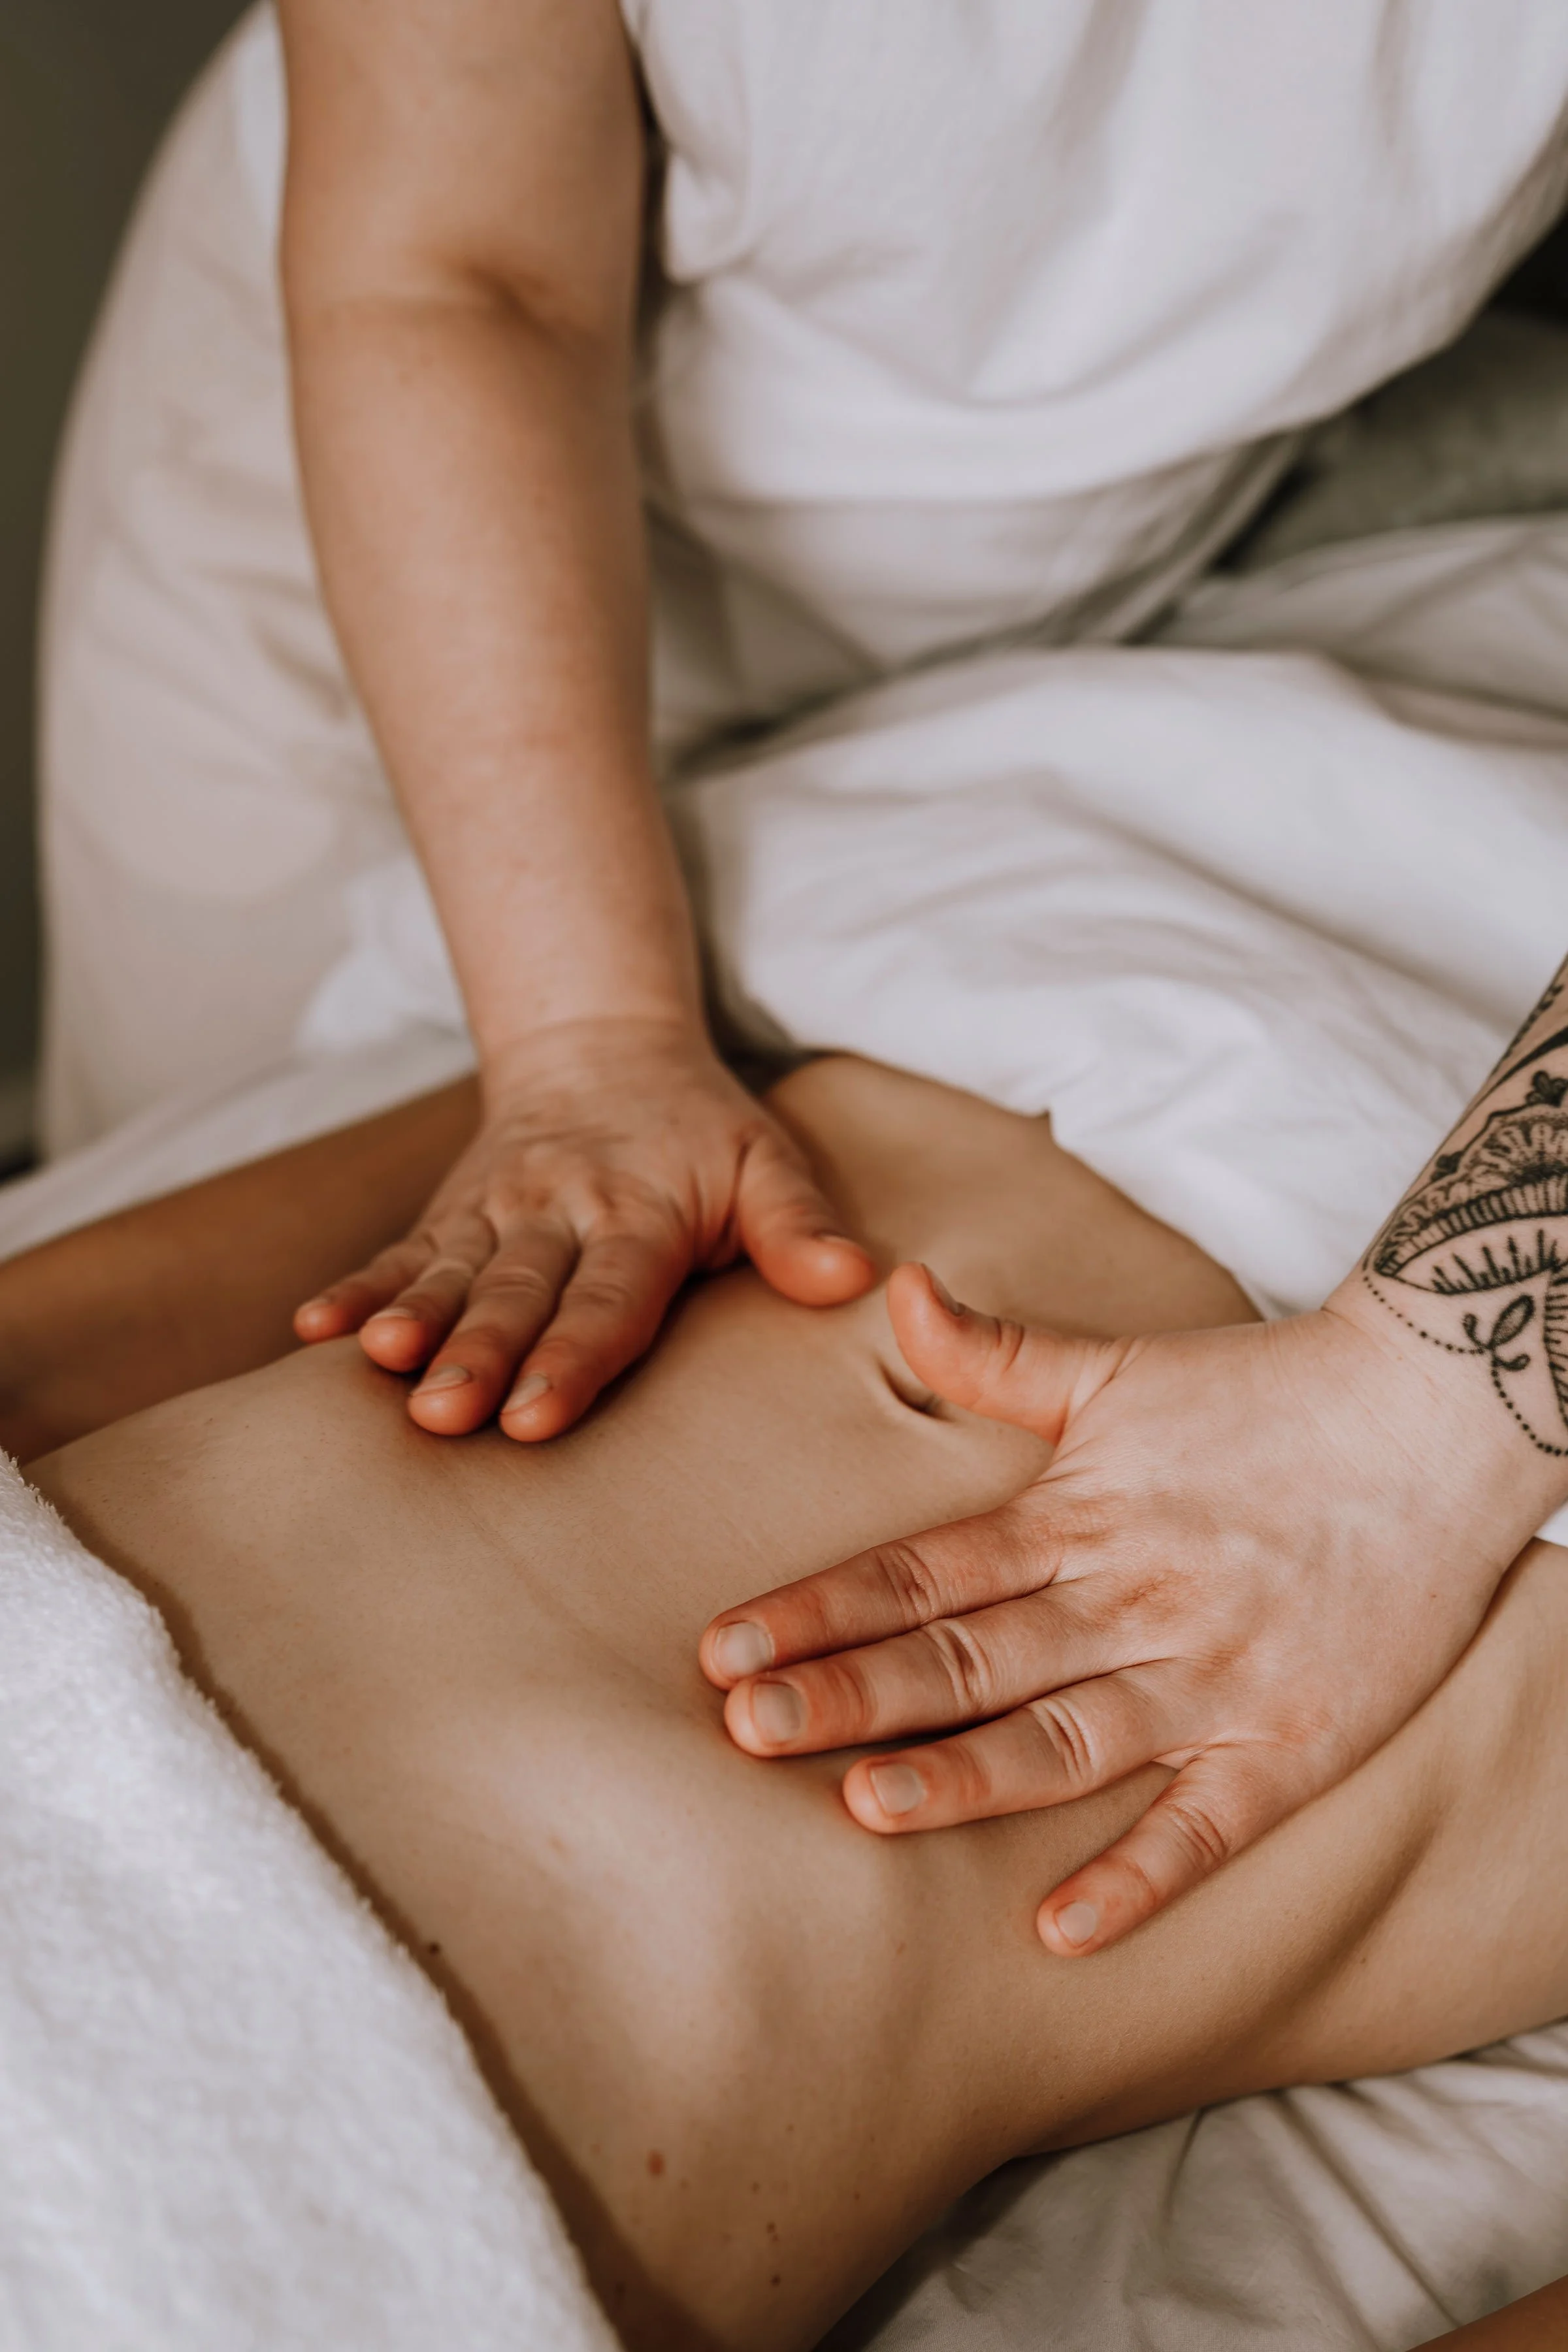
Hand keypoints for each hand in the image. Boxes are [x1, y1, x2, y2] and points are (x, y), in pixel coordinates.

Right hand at [294, 1020, 873, 1437]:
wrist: (601, 1046)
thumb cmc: (700, 1130)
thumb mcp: (767, 1159)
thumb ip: (798, 1224)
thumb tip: (849, 1279)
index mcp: (642, 1211)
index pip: (609, 1295)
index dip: (573, 1356)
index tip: (539, 1413)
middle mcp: (559, 1210)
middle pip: (518, 1292)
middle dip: (480, 1353)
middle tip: (447, 1413)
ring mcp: (495, 1211)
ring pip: (452, 1275)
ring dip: (413, 1320)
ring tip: (382, 1366)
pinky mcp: (450, 1214)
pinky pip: (399, 1252)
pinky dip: (358, 1289)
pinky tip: (314, 1330)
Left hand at [700, 1262, 1557, 1954]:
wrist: (1439, 1415)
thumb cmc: (1265, 1393)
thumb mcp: (1117, 1365)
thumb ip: (995, 1352)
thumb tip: (896, 1290)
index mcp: (1077, 1515)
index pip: (922, 1570)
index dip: (819, 1608)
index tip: (723, 1647)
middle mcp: (1130, 1597)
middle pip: (970, 1654)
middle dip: (854, 1693)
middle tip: (745, 1729)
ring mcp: (1209, 1673)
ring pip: (1066, 1737)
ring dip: (966, 1774)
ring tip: (865, 1806)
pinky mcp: (1289, 1738)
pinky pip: (1207, 1822)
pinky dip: (1140, 1877)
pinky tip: (1061, 1929)